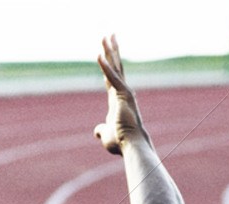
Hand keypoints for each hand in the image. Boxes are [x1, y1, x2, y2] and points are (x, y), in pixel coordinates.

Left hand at [94, 34, 144, 153]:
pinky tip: (99, 55)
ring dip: (110, 51)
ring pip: (115, 67)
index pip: (110, 78)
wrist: (131, 145)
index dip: (107, 65)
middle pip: (115, 67)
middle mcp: (122, 92)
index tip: (105, 52)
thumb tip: (97, 131)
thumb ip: (101, 130)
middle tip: (111, 34)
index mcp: (117, 100)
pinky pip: (112, 77)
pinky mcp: (122, 94)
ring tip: (106, 35)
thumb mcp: (106, 135)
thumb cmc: (121, 142)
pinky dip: (105, 66)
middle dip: (112, 50)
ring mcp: (124, 92)